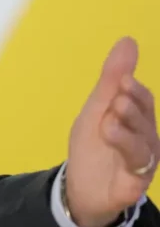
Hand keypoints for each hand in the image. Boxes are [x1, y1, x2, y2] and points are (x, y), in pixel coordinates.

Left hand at [66, 37, 159, 226]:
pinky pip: (136, 169)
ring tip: (109, 122)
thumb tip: (128, 40)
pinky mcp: (133, 184)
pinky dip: (124, 154)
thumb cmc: (93, 145)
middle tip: (119, 99)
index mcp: (138, 121)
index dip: (136, 91)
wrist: (79, 186)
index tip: (124, 81)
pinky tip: (111, 140)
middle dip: (134, 109)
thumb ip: (112, 78)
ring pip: (142, 145)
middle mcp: (146, 141)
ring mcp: (142, 164)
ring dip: (127, 132)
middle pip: (145, 122)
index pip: (144, 101)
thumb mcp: (97, 108)